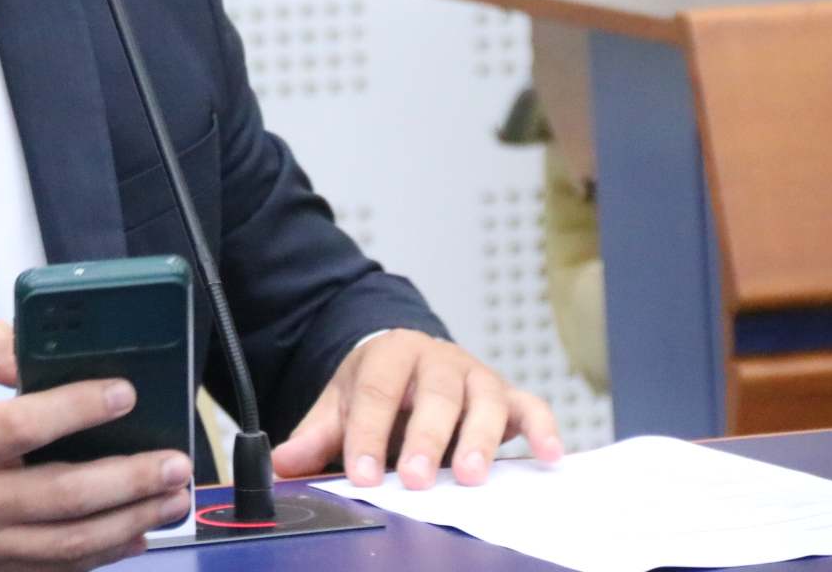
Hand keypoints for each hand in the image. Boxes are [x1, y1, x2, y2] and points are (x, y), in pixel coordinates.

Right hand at [0, 321, 192, 571]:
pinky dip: (100, 557)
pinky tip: (136, 535)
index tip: (126, 391)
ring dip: (129, 522)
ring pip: (68, 542)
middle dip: (129, 480)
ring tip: (173, 498)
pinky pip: (53, 569)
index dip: (79, 408)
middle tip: (175, 461)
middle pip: (63, 496)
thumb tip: (39, 347)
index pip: (24, 426)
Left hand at [270, 329, 561, 489]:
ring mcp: (476, 375)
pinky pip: (531, 406)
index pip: (375, 391)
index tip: (362, 472)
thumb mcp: (342, 401)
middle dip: (424, 438)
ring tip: (469, 475)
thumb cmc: (380, 385)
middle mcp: (437, 360)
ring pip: (483, 400)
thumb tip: (283, 462)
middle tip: (415, 477)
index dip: (367, 433)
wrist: (411, 357)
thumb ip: (317, 433)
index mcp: (390, 354)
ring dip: (478, 438)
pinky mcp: (508, 394)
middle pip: (434, 395)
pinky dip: (543, 428)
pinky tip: (547, 454)